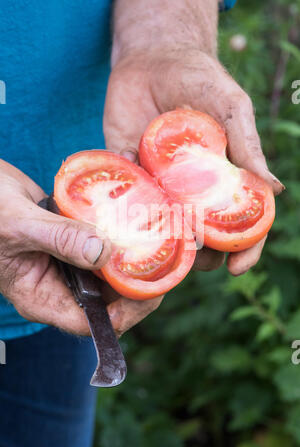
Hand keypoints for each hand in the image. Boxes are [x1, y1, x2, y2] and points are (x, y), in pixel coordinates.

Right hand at [0, 160, 162, 335]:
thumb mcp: (18, 224)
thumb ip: (59, 238)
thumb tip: (102, 252)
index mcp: (42, 298)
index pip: (91, 322)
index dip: (126, 313)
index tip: (152, 290)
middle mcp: (59, 288)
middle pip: (109, 302)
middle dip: (139, 287)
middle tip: (167, 262)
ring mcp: (68, 267)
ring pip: (109, 276)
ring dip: (134, 263)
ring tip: (161, 244)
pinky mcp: (74, 246)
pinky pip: (104, 251)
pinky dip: (121, 242)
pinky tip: (138, 226)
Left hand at [104, 49, 283, 275]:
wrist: (150, 60)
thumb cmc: (199, 79)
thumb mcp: (230, 107)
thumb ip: (247, 145)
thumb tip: (274, 190)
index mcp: (222, 179)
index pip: (240, 222)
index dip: (245, 248)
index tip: (238, 269)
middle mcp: (190, 189)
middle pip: (202, 235)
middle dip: (202, 256)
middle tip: (194, 260)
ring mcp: (159, 185)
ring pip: (164, 229)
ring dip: (166, 247)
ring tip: (163, 253)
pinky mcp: (127, 175)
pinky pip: (126, 204)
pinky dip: (126, 220)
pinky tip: (126, 232)